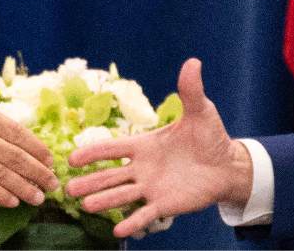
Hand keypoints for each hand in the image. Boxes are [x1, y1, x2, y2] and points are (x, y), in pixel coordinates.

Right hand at [0, 63, 58, 207]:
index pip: (18, 133)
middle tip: (53, 182)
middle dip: (38, 172)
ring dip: (25, 188)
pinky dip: (0, 195)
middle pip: (17, 157)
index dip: (36, 148)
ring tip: (39, 196)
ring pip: (4, 175)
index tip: (49, 158)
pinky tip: (13, 201)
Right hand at [66, 58, 253, 237]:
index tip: (72, 158)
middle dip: (89, 181)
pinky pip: (144, 215)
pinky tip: (118, 231)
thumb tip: (193, 61)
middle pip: (109, 176)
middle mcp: (142, 168)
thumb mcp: (200, 112)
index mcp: (145, 145)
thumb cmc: (210, 137)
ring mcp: (151, 187)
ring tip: (86, 205)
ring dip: (104, 201)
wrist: (227, 165)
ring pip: (121, 195)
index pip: (113, 149)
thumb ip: (190, 90)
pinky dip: (132, 223)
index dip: (92, 153)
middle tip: (67, 188)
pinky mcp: (164, 205)